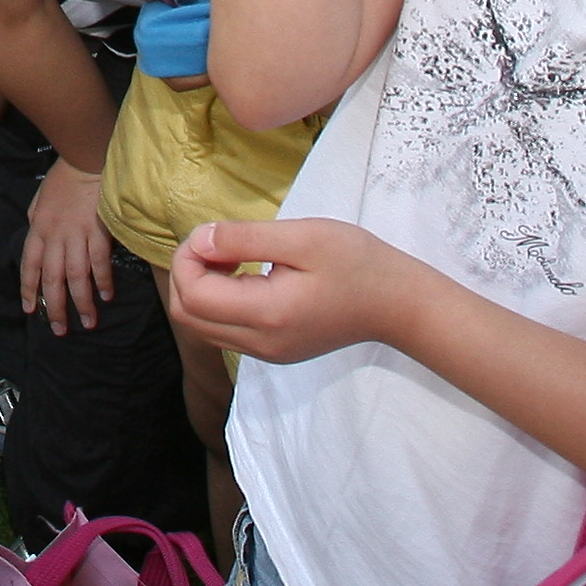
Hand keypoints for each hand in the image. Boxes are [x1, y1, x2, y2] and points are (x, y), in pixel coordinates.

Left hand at [21, 159, 117, 333]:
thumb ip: (37, 224)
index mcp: (38, 229)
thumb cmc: (63, 178)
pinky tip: (106, 296)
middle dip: (54, 307)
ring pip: (76, 276)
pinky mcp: (99, 230)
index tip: (30, 310)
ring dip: (81, 302)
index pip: (29, 266)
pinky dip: (102, 281)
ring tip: (87, 322)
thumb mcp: (39, 201)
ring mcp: (77, 234)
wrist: (85, 157)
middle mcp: (55, 236)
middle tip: (59, 330)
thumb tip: (37, 241)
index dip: (28, 290)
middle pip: (52, 279)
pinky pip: (99, 262)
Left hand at [168, 218, 417, 367]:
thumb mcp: (302, 237)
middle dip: (188, 273)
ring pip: (202, 327)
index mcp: (267, 314)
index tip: (211, 233)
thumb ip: (245, 238)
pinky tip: (244, 275)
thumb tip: (200, 240)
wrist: (398, 305)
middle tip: (216, 242)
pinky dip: (218, 302)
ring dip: (200, 288)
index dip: (187, 259)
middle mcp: (261, 343)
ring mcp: (267, 353)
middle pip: (188, 316)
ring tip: (231, 256)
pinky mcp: (274, 352)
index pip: (194, 295)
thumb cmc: (357, 263)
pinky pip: (224, 331)